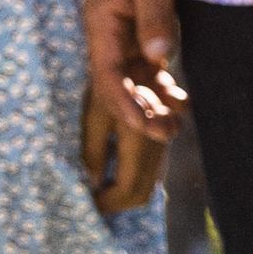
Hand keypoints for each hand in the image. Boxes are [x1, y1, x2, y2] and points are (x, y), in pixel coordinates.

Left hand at [82, 85, 168, 216]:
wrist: (141, 50)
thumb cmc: (110, 79)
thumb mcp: (95, 115)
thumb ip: (94, 152)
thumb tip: (93, 184)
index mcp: (140, 144)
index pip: (129, 190)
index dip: (108, 203)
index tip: (87, 203)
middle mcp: (158, 148)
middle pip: (143, 193)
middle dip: (117, 202)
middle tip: (91, 200)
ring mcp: (164, 143)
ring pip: (151, 182)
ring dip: (126, 189)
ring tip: (99, 188)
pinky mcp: (165, 136)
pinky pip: (153, 167)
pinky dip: (136, 176)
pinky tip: (116, 171)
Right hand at [85, 0, 192, 143]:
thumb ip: (154, 18)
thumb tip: (158, 59)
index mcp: (101, 22)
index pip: (107, 75)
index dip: (123, 104)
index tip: (144, 127)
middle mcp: (109, 32)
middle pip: (120, 84)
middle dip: (139, 112)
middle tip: (168, 134)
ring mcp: (127, 31)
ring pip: (136, 79)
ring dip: (152, 103)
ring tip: (174, 127)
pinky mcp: (145, 25)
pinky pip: (150, 65)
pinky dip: (163, 84)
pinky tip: (182, 100)